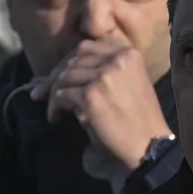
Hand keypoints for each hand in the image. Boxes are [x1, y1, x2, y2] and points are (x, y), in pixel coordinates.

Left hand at [31, 36, 168, 173]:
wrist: (149, 146)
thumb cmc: (136, 120)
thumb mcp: (127, 83)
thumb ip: (100, 70)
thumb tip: (56, 69)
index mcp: (127, 53)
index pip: (86, 47)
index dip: (68, 62)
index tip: (59, 78)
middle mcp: (117, 59)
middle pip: (73, 60)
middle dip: (56, 77)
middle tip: (43, 94)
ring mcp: (103, 77)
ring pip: (64, 77)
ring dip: (54, 94)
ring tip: (55, 110)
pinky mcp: (91, 96)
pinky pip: (61, 95)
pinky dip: (55, 107)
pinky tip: (56, 118)